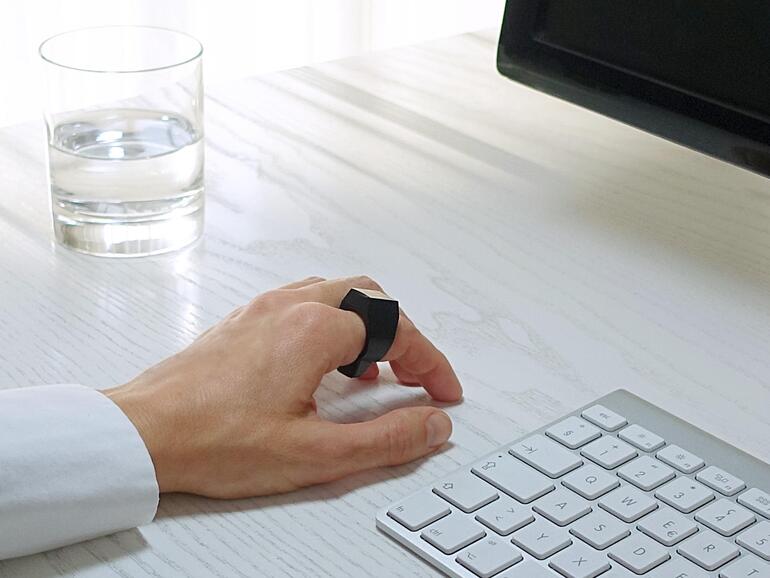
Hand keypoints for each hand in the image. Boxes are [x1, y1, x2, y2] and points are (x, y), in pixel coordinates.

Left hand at [104, 276, 462, 497]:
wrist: (142, 432)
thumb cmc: (213, 441)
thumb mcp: (315, 454)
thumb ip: (386, 439)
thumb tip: (431, 426)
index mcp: (315, 330)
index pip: (397, 331)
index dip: (431, 362)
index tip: (442, 391)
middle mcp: (291, 306)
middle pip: (372, 298)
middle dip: (403, 335)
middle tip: (415, 374)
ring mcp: (264, 309)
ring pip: (337, 293)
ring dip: (367, 326)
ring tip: (373, 373)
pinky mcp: (244, 320)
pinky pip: (304, 303)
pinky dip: (333, 325)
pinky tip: (323, 366)